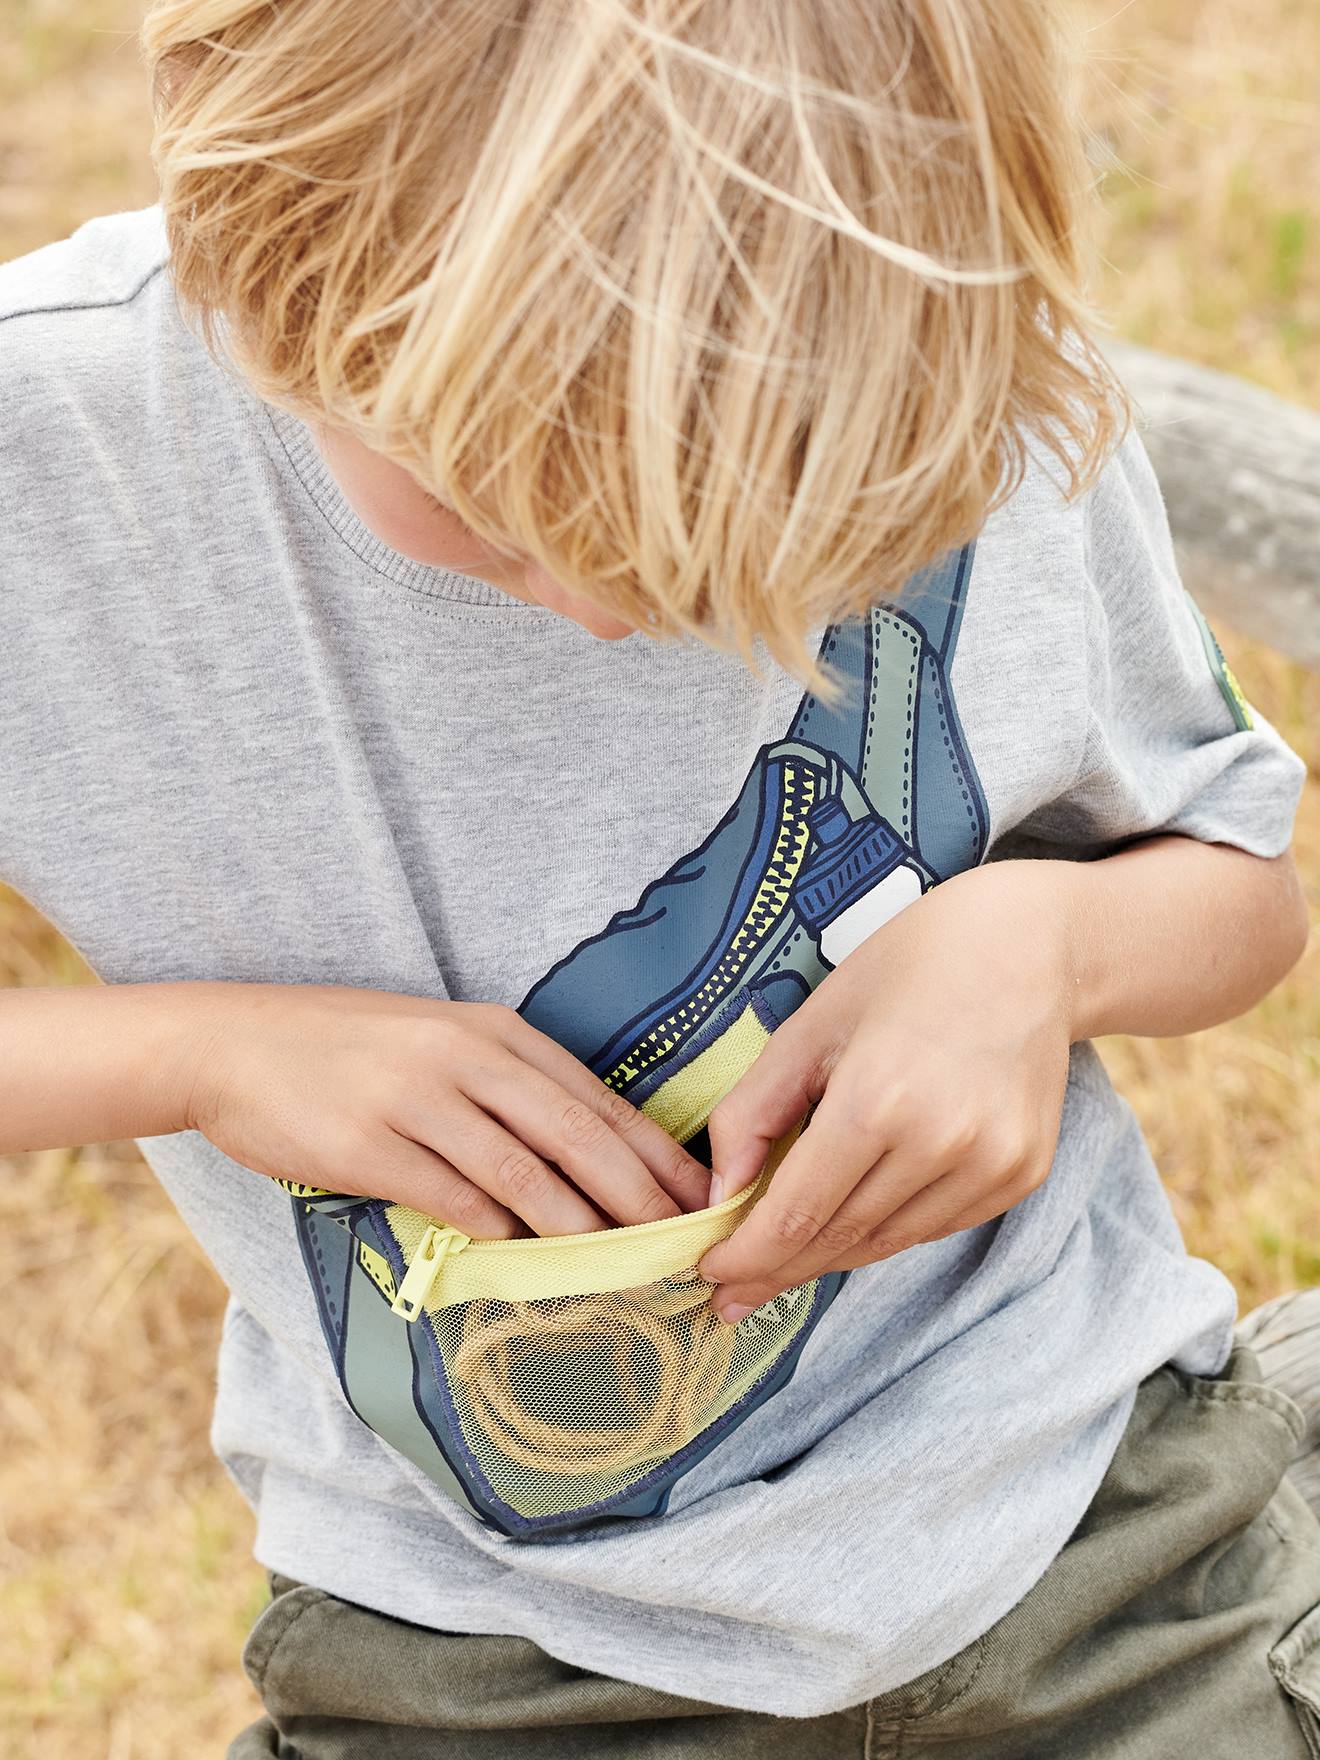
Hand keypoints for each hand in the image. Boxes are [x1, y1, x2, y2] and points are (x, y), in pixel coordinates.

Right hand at [183, 984, 712, 1237]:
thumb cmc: (350, 1048)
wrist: (235, 1043)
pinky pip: (451, 1198)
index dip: (657, 1155)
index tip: (703, 1198)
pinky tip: (524, 1258)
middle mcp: (466, 1058)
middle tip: (685, 1245)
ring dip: (581, 1228)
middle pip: (578, 1135)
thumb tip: (588, 1161)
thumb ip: (510, 1089)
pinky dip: (496, 1232)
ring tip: (625, 1268)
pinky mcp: (369, 1145)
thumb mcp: (442, 1042)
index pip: (599, 1100)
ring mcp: (417, 1100)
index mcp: (495, 1033)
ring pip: (525, 1174)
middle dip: (642, 1197)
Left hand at [696, 861, 1076, 1319]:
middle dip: (778, 1269)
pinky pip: (936, 1226)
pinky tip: (851, 1225)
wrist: (1030, 946)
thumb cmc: (908, 968)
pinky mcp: (1023, 1174)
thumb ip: (753, 1113)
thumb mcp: (810, 1027)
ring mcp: (993, 1165)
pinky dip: (887, 1231)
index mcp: (878, 1100)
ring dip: (830, 1256)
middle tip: (732, 1295)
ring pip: (889, 1242)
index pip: (797, 1214)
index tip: (710, 1275)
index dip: (748, 1257)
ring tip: (781, 1264)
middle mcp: (943, 1143)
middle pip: (841, 1237)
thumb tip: (719, 1195)